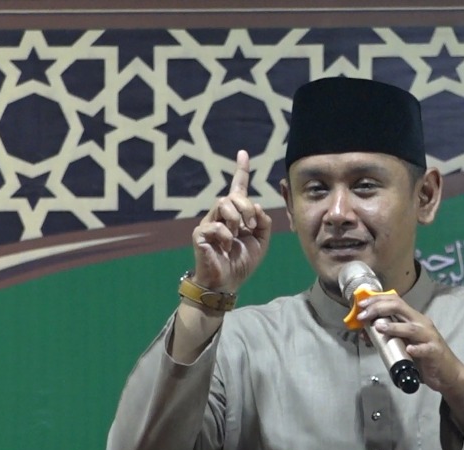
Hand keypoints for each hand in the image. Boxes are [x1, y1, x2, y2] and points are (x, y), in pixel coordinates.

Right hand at [191, 150, 271, 291]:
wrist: (227, 283)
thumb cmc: (241, 262)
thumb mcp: (261, 241)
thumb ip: (263, 222)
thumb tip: (257, 206)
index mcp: (236, 215)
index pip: (238, 188)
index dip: (241, 170)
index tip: (243, 153)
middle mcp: (221, 215)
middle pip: (233, 195)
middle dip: (247, 208)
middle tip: (251, 226)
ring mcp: (209, 223)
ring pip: (222, 203)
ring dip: (237, 219)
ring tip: (238, 235)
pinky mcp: (199, 234)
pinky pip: (215, 225)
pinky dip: (226, 236)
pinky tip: (226, 247)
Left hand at [356, 293, 463, 410]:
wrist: (447, 373)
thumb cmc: (424, 358)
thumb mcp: (404, 344)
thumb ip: (388, 337)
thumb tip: (366, 333)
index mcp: (413, 319)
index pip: (394, 301)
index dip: (377, 300)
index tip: (361, 305)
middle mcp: (421, 323)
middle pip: (399, 308)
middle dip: (378, 309)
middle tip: (362, 316)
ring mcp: (429, 337)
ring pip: (410, 328)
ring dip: (393, 327)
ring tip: (378, 327)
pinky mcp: (435, 351)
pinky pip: (425, 349)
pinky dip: (416, 349)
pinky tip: (409, 350)